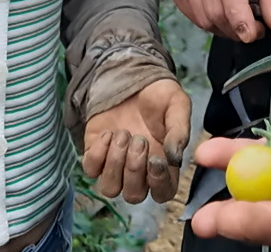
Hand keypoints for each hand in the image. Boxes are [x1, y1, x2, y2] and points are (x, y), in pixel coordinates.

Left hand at [82, 78, 192, 203]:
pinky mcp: (95, 154)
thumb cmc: (159, 95)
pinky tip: (109, 133)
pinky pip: (90, 169)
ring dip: (115, 164)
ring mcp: (115, 165)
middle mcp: (139, 172)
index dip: (159, 183)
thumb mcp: (177, 106)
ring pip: (110, 188)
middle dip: (134, 169)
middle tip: (139, 139)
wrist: (132, 75)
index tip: (155, 159)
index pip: (163, 193)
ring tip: (123, 134)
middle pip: (133, 195)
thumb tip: (174, 159)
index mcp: (163, 166)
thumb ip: (180, 132)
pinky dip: (98, 153)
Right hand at [168, 0, 270, 42]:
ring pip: (204, 18)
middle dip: (238, 28)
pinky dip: (212, 21)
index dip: (241, 20)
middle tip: (254, 26)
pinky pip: (194, 16)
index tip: (253, 33)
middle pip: (216, 10)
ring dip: (226, 27)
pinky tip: (223, 8)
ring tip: (240, 15)